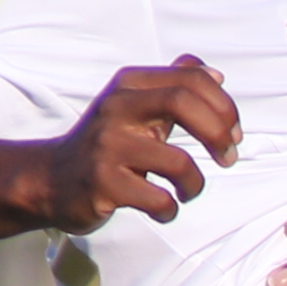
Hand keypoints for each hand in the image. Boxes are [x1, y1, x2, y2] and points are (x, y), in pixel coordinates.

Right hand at [35, 59, 237, 232]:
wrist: (52, 179)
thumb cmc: (107, 143)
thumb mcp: (135, 106)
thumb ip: (174, 87)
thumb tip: (216, 75)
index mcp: (129, 85)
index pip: (191, 78)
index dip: (224, 106)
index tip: (234, 134)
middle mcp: (116, 108)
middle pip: (182, 102)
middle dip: (218, 133)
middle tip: (228, 158)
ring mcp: (107, 146)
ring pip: (178, 162)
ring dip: (195, 184)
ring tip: (187, 191)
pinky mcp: (103, 184)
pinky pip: (158, 200)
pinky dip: (170, 210)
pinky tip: (163, 209)